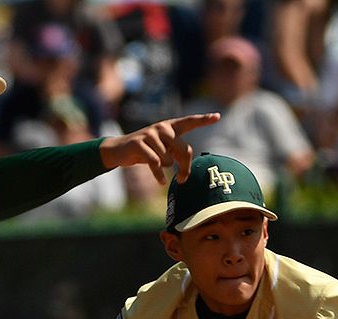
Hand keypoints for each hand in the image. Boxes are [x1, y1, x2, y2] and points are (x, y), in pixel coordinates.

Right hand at [99, 113, 220, 184]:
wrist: (120, 149)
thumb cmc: (147, 151)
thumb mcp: (163, 150)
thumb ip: (176, 154)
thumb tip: (185, 174)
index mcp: (171, 127)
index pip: (190, 122)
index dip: (204, 120)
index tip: (218, 116)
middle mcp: (162, 127)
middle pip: (184, 150)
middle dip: (185, 168)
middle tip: (183, 179)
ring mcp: (150, 134)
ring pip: (168, 159)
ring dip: (165, 167)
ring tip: (156, 164)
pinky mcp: (140, 143)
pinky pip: (155, 163)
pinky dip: (159, 175)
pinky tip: (161, 181)